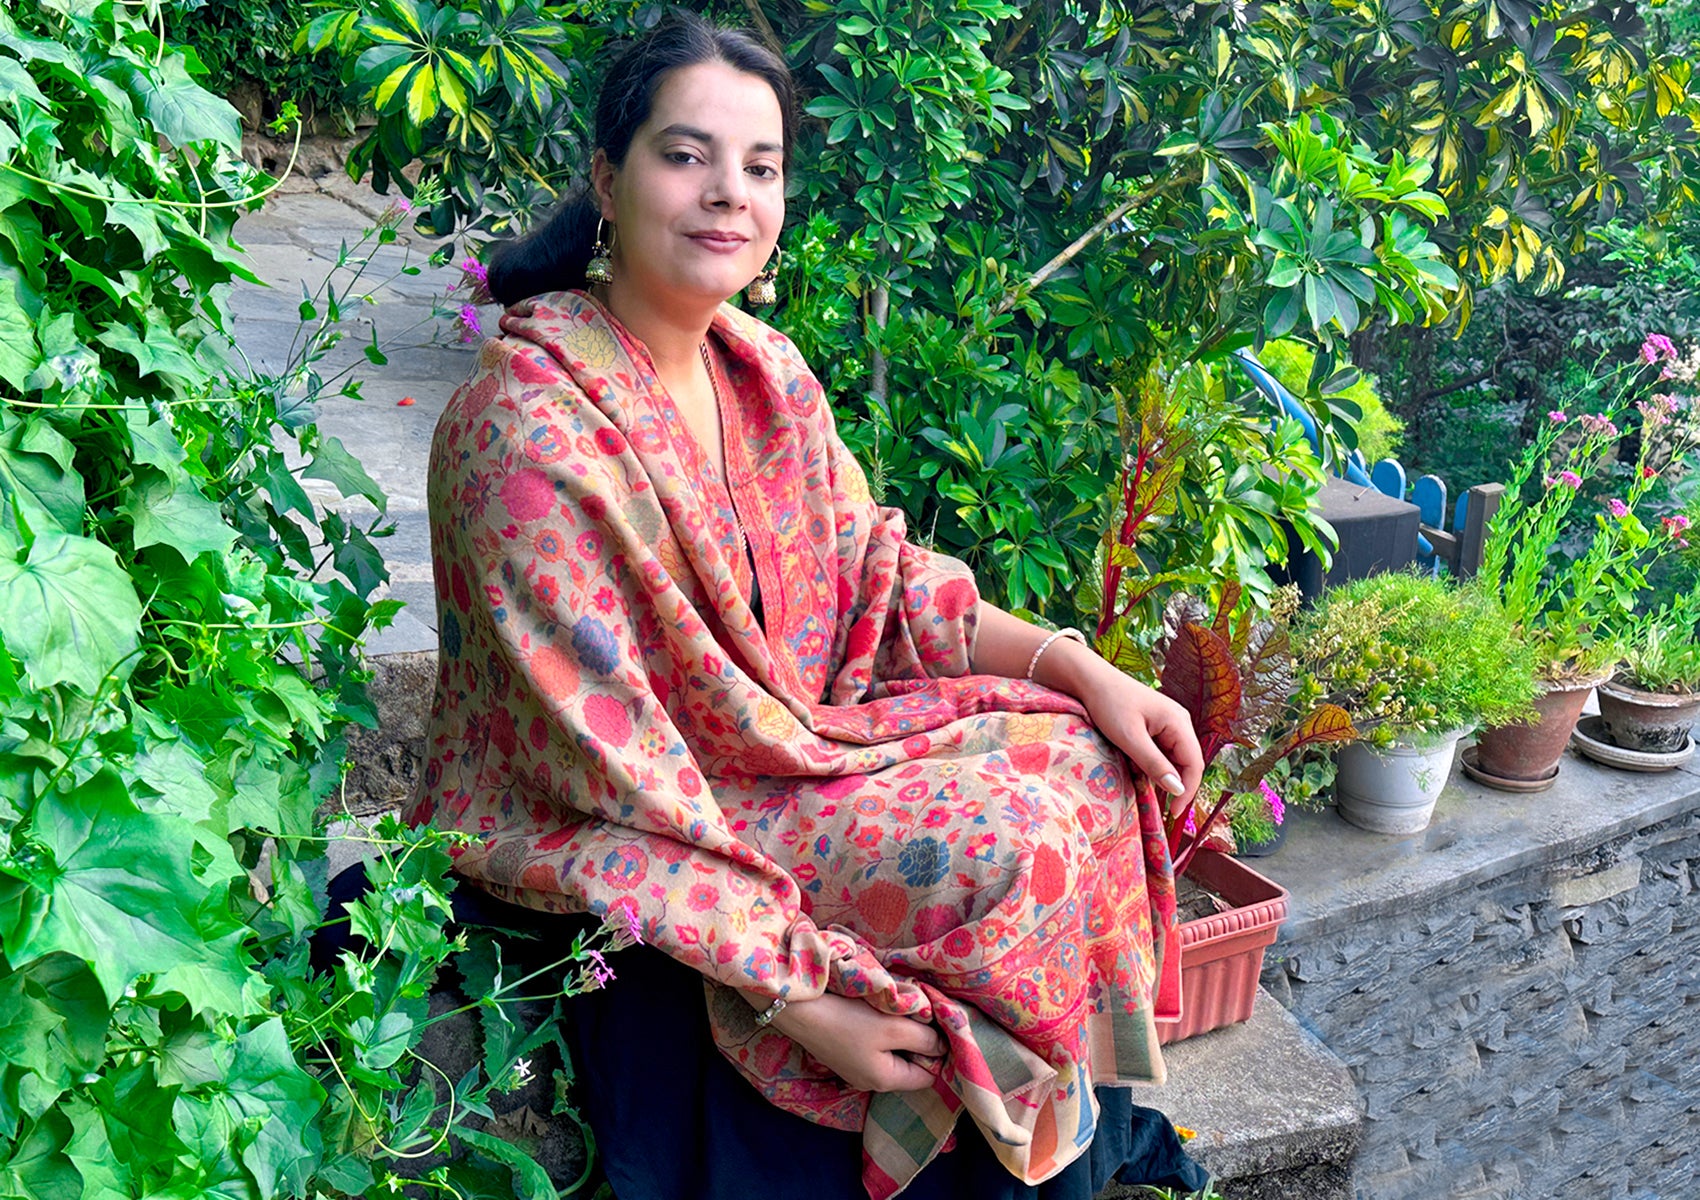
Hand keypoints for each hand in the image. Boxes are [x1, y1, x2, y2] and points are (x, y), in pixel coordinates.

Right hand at [759, 992, 944, 1092]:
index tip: (938, 1027)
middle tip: (920, 1015)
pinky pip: (875, 1049)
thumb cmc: (849, 1020)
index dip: (938, 1053)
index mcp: (886, 1080)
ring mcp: (856, 1070)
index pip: (928, 1076)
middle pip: (909, 1065)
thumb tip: (941, 1046)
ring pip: (892, 1055)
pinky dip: (882, 1033)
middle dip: (918, 1042)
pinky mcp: (845, 1055)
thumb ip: (923, 1038)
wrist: (801, 1011)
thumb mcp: (894, 1027)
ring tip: (898, 1012)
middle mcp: (871, 1082)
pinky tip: (877, 1014)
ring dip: (899, 1034)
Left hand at [1059, 646, 1204, 806]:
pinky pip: (1161, 751)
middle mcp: (1179, 721)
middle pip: (1187, 762)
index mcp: (1178, 722)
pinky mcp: (1155, 725)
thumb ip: (1154, 764)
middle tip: (1161, 807)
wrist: (1090, 680)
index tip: (1173, 813)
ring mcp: (1168, 723)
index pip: (1194, 764)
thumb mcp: (1129, 738)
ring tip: (1145, 787)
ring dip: (1162, 775)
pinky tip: (1138, 770)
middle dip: (1176, 785)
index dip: (1187, 790)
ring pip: (1173, 758)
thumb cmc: (1109, 704)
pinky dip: (1152, 765)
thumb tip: (1178, 789)